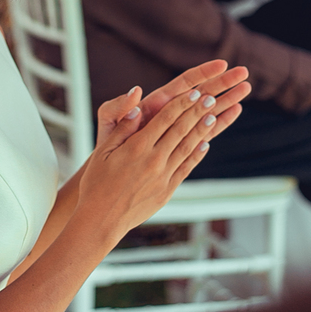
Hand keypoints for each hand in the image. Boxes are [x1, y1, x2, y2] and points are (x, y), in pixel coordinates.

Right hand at [80, 78, 248, 238]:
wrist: (102, 219)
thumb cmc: (97, 183)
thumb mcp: (103, 152)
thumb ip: (123, 129)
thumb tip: (138, 106)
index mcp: (137, 147)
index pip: (165, 119)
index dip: (181, 104)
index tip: (194, 92)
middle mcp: (154, 160)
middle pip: (181, 130)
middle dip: (197, 112)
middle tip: (212, 97)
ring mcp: (163, 176)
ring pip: (187, 148)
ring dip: (201, 131)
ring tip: (213, 116)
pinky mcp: (167, 191)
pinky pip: (186, 168)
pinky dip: (196, 155)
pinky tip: (204, 145)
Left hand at [96, 60, 249, 147]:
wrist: (110, 170)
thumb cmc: (107, 142)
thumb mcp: (109, 121)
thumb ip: (120, 106)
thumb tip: (136, 91)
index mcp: (156, 103)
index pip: (184, 83)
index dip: (203, 73)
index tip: (222, 64)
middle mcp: (170, 111)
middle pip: (201, 93)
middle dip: (222, 83)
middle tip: (244, 73)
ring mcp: (178, 126)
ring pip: (207, 110)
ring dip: (227, 99)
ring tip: (246, 89)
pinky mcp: (182, 141)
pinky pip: (204, 129)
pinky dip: (219, 122)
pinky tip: (235, 112)